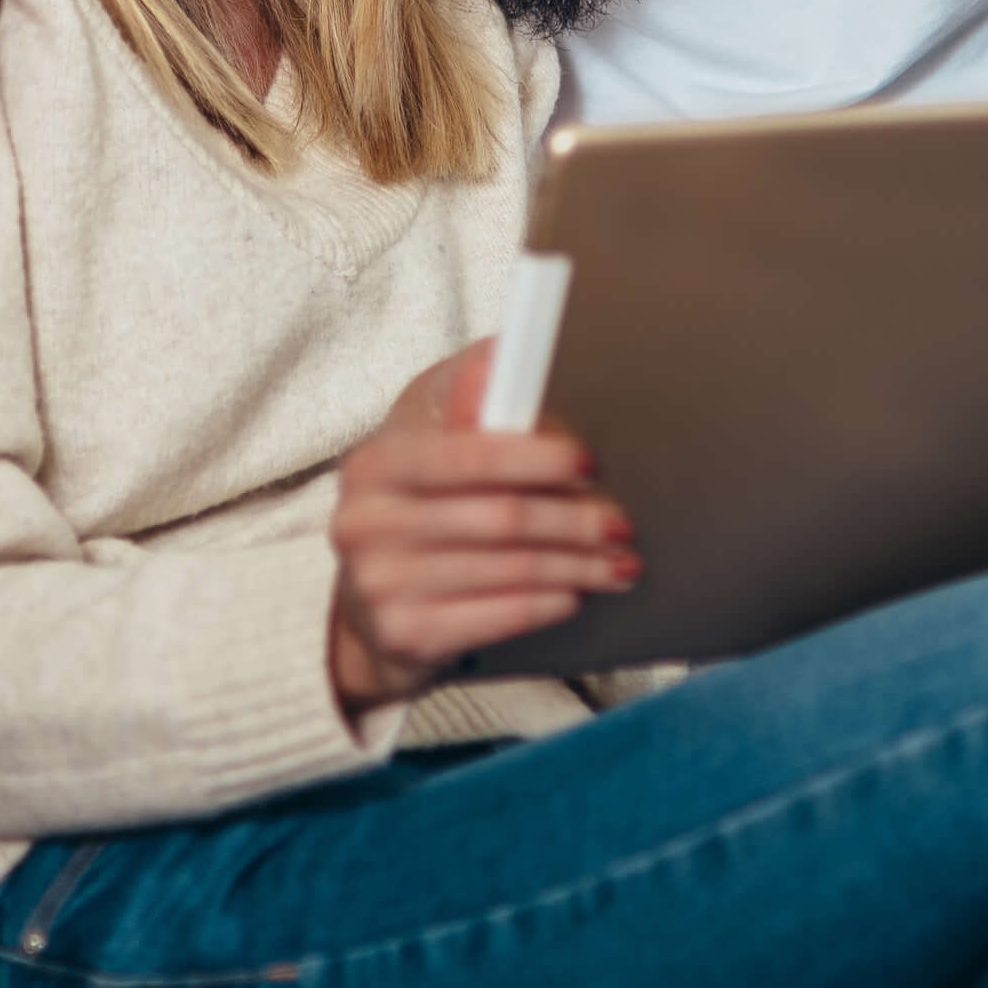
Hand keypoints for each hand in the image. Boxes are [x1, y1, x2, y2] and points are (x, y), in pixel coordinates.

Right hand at [329, 342, 638, 717]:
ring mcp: (379, 585)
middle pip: (500, 518)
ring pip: (511, 570)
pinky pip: (501, 617)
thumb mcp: (428, 442)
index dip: (537, 458)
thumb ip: (466, 396)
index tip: (589, 461)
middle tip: (622, 523)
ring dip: (577, 565)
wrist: (370, 611)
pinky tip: (576, 593)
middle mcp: (364, 523)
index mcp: (376, 462)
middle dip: (574, 520)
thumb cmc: (418, 507)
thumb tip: (508, 351)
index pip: (469, 454)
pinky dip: (550, 603)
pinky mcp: (403, 636)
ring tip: (619, 561)